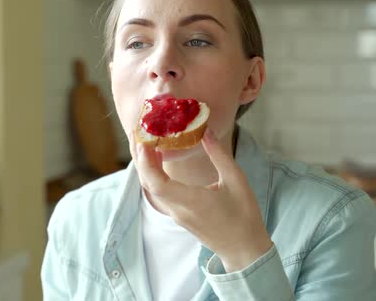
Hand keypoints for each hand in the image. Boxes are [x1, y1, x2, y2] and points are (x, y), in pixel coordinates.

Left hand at [131, 128, 272, 271]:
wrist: (244, 250)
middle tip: (137, 134)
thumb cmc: (244, 216)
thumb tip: (206, 131)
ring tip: (145, 142)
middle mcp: (178, 209)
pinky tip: (157, 160)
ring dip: (145, 166)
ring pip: (152, 188)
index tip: (144, 142)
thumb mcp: (236, 180)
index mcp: (191, 201)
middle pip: (148, 183)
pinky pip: (159, 193)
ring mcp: (176, 214)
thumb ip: (219, 155)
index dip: (146, 162)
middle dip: (139, 158)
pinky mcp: (179, 215)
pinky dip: (154, 175)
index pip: (157, 183)